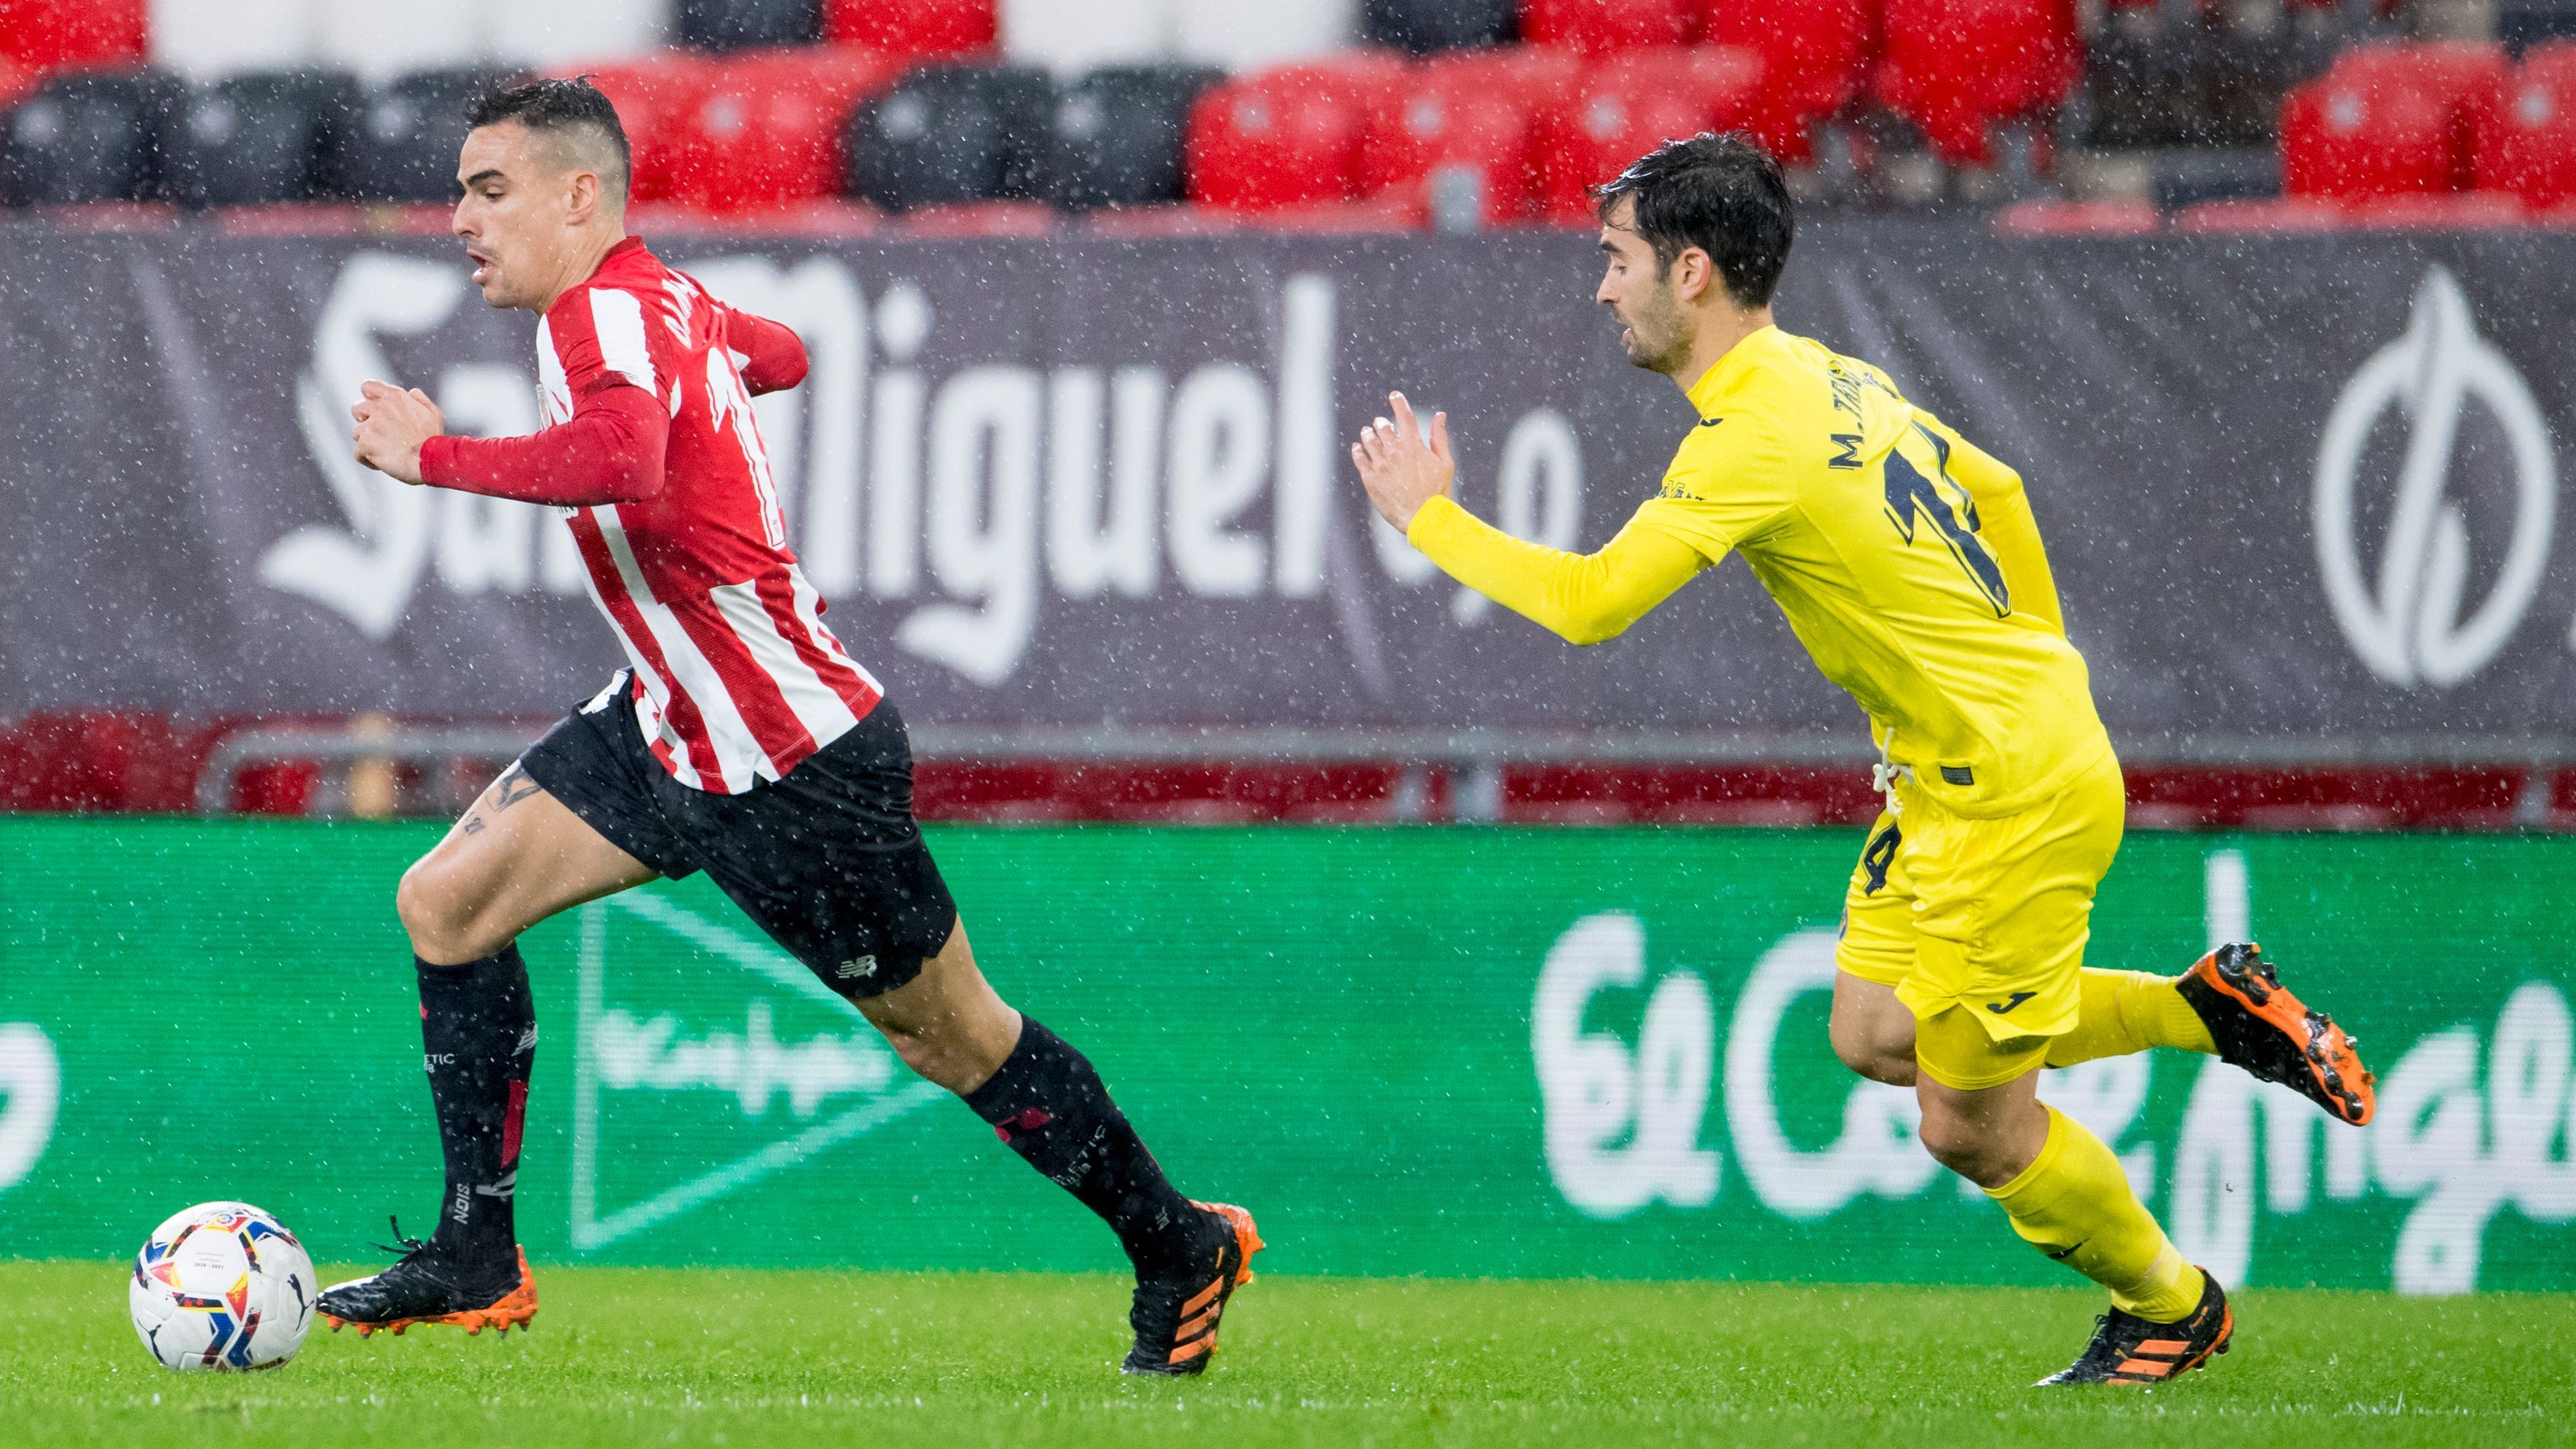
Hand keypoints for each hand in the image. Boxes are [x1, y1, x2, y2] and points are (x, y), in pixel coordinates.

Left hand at [350, 380, 444, 484]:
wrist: (431, 460)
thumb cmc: (434, 440)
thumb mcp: (433, 414)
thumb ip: (420, 400)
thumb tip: (412, 392)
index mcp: (395, 398)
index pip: (368, 387)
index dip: (369, 398)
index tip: (375, 410)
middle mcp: (380, 408)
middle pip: (357, 409)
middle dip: (365, 421)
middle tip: (380, 434)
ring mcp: (371, 426)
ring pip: (357, 433)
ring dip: (368, 443)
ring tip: (386, 452)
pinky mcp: (365, 443)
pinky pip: (358, 454)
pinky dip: (368, 460)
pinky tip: (382, 464)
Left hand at [1352, 391, 1454, 532]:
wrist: (1423, 517)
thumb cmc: (1438, 492)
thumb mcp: (1445, 463)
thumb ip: (1440, 437)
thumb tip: (1440, 415)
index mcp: (1413, 445)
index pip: (1404, 415)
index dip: (1398, 401)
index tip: (1394, 395)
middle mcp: (1394, 451)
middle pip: (1382, 426)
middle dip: (1381, 422)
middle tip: (1381, 423)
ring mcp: (1380, 465)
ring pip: (1368, 440)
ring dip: (1368, 433)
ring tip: (1367, 432)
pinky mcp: (1370, 479)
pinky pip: (1359, 458)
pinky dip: (1357, 449)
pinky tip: (1357, 447)